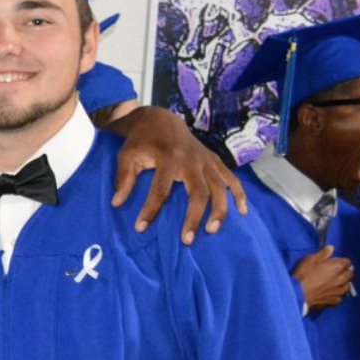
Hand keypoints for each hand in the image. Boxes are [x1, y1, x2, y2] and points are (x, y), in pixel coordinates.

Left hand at [110, 106, 246, 242]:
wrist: (161, 119)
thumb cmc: (141, 140)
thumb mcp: (127, 155)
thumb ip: (123, 178)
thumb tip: (117, 203)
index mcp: (168, 158)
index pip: (160, 189)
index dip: (150, 210)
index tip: (141, 228)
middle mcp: (191, 160)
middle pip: (199, 192)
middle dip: (194, 217)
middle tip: (187, 240)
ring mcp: (206, 160)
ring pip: (220, 188)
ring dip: (219, 210)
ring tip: (212, 231)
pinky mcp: (215, 160)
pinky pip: (232, 178)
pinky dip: (239, 194)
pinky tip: (242, 212)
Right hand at [294, 246, 353, 309]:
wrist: (297, 294)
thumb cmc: (303, 275)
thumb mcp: (310, 260)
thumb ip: (322, 254)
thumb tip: (331, 248)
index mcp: (338, 267)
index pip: (347, 261)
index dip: (340, 261)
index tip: (333, 262)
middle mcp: (342, 279)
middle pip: (350, 273)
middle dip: (344, 271)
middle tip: (334, 272)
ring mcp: (340, 291)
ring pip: (347, 285)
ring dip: (342, 283)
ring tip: (333, 283)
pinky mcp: (335, 301)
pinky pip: (340, 296)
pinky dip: (336, 293)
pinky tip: (329, 292)